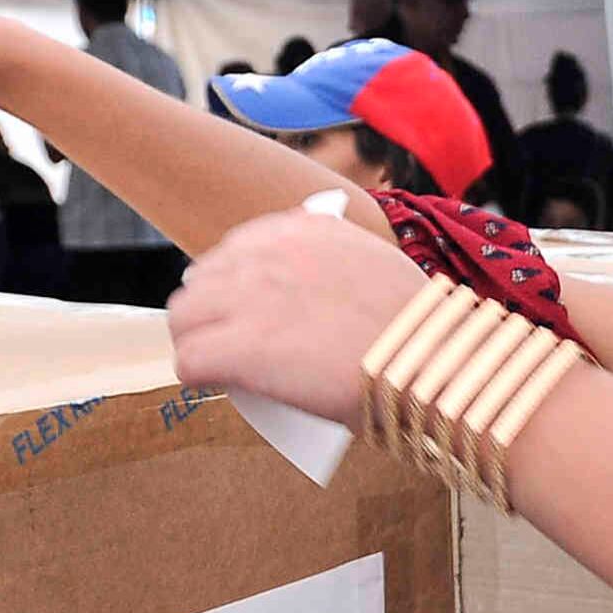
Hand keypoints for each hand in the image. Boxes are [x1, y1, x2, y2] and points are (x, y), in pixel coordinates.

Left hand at [166, 209, 435, 421]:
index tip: (247, 312)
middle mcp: (266, 255)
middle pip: (200, 281)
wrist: (429, 361)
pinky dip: (197, 375)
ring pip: (183, 319)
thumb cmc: (416, 328)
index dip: (235, 287)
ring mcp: (246, 299)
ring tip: (220, 367)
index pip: (236, 250)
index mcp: (300, 228)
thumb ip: (333, 263)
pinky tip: (212, 384)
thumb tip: (309, 293)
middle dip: (210, 313)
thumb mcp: (372, 265)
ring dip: (198, 341)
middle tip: (229, 344)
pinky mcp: (237, 348)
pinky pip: (189, 361)